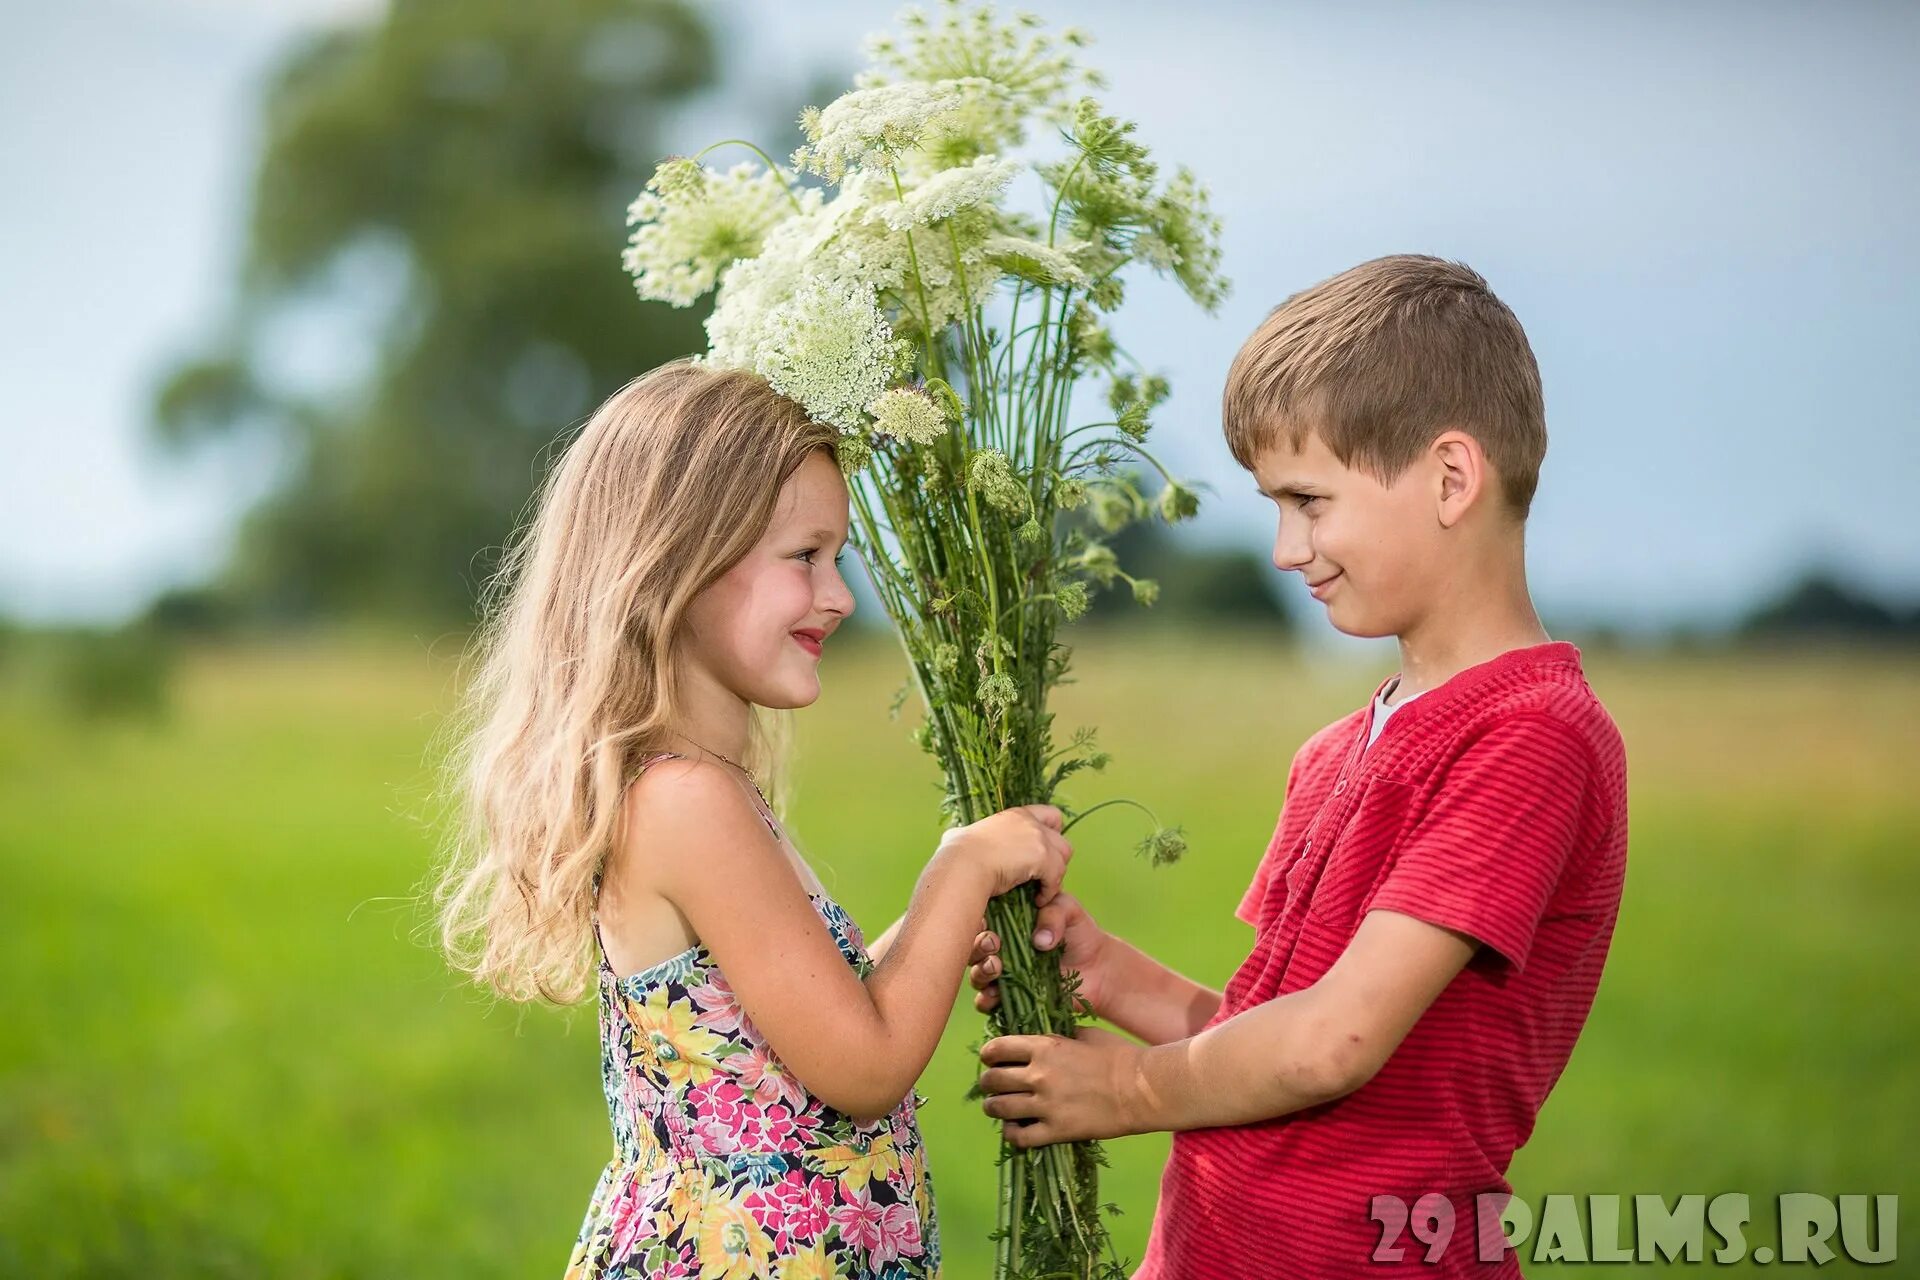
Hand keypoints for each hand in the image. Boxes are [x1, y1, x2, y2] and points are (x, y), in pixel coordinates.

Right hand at [938, 804, 1070, 903]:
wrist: (962, 864)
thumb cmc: (955, 854)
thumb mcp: (959, 836)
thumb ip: (962, 834)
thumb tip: (951, 837)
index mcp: (1015, 815)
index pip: (1051, 815)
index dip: (1051, 834)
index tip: (1042, 852)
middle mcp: (1031, 823)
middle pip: (1062, 840)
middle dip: (1056, 859)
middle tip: (1041, 877)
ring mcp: (1039, 839)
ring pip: (1064, 858)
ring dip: (1055, 876)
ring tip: (1039, 891)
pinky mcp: (1043, 857)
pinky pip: (1057, 878)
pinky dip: (1049, 891)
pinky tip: (1036, 901)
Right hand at [967, 890, 1112, 1016]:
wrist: (1099, 968)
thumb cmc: (1080, 932)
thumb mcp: (1068, 910)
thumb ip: (1053, 914)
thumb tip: (1039, 940)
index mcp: (1007, 920)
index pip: (981, 919)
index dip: (977, 921)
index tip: (986, 923)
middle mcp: (999, 947)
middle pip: (973, 947)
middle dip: (977, 947)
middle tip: (993, 944)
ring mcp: (1003, 973)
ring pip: (977, 973)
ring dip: (980, 971)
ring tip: (997, 967)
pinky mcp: (1011, 997)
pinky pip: (987, 1002)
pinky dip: (986, 1000)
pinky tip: (995, 995)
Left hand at [977, 1026, 1149, 1147]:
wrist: (1142, 1089)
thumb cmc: (1118, 1056)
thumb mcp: (1084, 1034)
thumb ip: (1056, 1037)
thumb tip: (1038, 1039)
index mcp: (1045, 1047)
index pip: (996, 1049)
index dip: (989, 1055)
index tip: (992, 1059)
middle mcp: (1039, 1075)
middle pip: (991, 1080)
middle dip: (987, 1082)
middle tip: (993, 1085)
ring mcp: (1046, 1105)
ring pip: (998, 1109)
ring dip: (994, 1108)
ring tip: (999, 1108)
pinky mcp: (1057, 1131)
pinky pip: (1019, 1137)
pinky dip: (1011, 1133)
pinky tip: (1016, 1128)